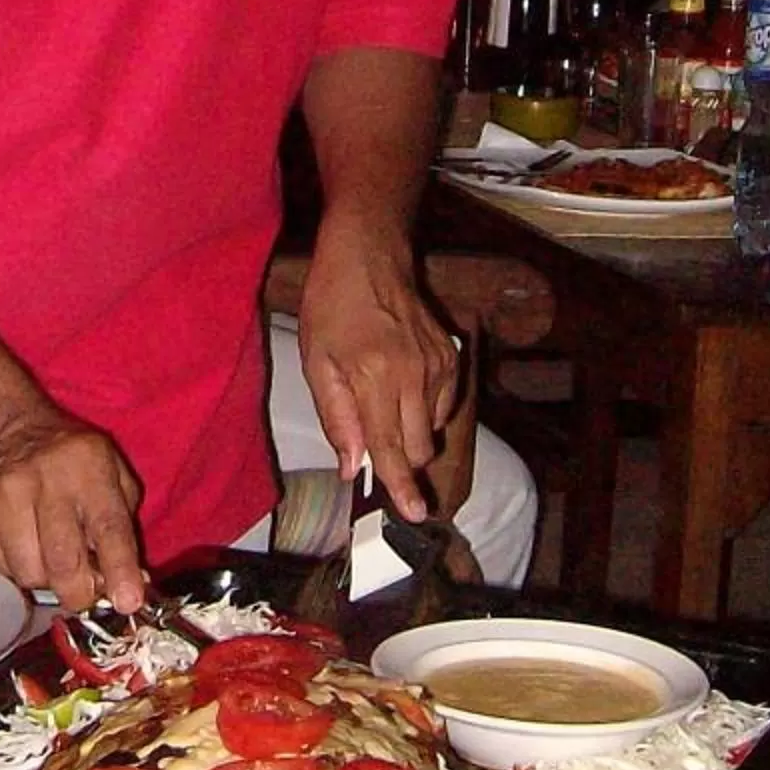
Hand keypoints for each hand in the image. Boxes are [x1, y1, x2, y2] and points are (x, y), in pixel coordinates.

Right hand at [0, 401, 145, 614]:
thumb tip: (127, 586)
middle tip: (84, 593)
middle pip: (63, 562)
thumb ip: (124, 527)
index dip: (120, 571)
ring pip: (29, 573)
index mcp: (88, 466)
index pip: (108, 527)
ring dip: (46, 579)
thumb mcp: (112, 473)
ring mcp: (3, 493)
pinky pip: (1, 566)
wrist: (6, 430)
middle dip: (79, 593)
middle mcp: (44, 477)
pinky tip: (24, 543)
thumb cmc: (70, 460)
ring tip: (50, 555)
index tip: (128, 602)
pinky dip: (18, 568)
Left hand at [298, 248, 461, 525]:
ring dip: (412, 434)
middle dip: (402, 461)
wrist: (369, 255)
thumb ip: (336, 417)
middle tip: (375, 449)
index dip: (402, 485)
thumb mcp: (317, 361)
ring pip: (434, 429)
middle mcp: (414, 373)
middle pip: (420, 447)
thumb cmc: (332, 306)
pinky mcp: (452, 356)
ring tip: (382, 402)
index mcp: (374, 376)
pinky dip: (425, 411)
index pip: (391, 446)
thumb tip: (352, 467)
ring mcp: (438, 364)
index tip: (415, 514)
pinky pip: (445, 405)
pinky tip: (402, 387)